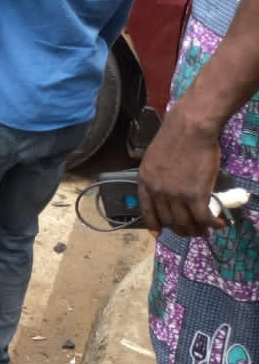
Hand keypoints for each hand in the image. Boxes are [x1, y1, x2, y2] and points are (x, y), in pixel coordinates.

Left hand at [138, 113, 226, 236]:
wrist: (189, 130)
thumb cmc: (175, 138)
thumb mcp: (154, 158)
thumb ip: (157, 175)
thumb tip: (166, 187)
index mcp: (145, 181)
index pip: (147, 209)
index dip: (153, 223)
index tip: (158, 233)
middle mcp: (158, 191)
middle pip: (168, 220)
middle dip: (181, 229)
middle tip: (192, 231)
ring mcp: (176, 195)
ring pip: (186, 223)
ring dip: (197, 230)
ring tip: (205, 230)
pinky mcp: (196, 195)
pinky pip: (204, 218)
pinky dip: (212, 224)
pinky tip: (219, 224)